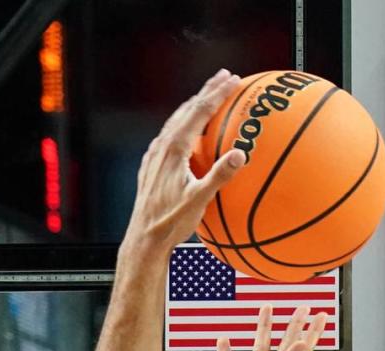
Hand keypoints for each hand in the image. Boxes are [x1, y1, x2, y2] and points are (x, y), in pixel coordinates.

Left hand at [121, 70, 246, 260]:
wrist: (143, 240)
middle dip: (207, 91)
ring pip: (176, 121)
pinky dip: (182, 125)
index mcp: (174, 149)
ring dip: (194, 106)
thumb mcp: (198, 201)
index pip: (199, 111)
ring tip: (208, 98)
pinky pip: (168, 136)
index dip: (218, 93)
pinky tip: (185, 131)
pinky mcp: (150, 167)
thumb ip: (219, 176)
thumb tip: (241, 154)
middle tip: (225, 76)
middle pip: (187, 110)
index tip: (235, 80)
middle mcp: (162, 147)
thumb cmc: (170, 223)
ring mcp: (154, 156)